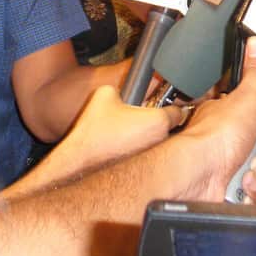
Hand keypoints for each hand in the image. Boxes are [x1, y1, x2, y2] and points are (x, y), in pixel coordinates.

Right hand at [30, 85, 186, 187]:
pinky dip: (141, 148)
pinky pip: (148, 154)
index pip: (179, 109)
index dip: (171, 101)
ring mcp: (153, 159)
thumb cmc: (93, 131)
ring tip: (130, 131)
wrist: (77, 163)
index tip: (164, 99)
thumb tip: (135, 84)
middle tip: (145, 114)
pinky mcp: (142, 170)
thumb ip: (128, 85)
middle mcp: (161, 142)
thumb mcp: (107, 93)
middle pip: (171, 126)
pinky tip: (124, 146)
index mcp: (158, 121)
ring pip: (160, 141)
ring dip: (151, 134)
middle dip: (161, 119)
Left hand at [176, 36, 255, 200]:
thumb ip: (255, 74)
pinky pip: (250, 192)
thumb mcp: (245, 99)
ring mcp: (222, 166)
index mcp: (223, 115)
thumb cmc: (216, 136)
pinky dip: (250, 190)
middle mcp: (221, 141)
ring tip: (248, 169)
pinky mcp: (225, 188)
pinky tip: (242, 184)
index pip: (253, 121)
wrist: (201, 175)